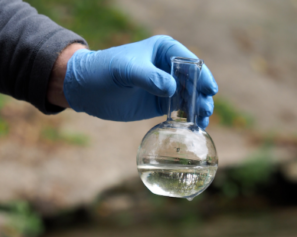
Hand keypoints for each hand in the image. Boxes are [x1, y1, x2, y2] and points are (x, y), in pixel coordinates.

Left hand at [61, 36, 217, 128]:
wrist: (87, 90)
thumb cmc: (103, 71)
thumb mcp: (125, 71)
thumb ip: (149, 77)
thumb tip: (172, 88)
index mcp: (163, 50)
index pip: (189, 61)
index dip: (201, 75)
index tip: (209, 89)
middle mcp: (168, 68)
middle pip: (194, 81)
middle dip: (202, 95)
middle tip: (206, 110)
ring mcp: (165, 87)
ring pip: (190, 97)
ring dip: (198, 108)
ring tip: (203, 121)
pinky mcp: (160, 104)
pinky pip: (179, 110)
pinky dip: (188, 118)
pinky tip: (195, 126)